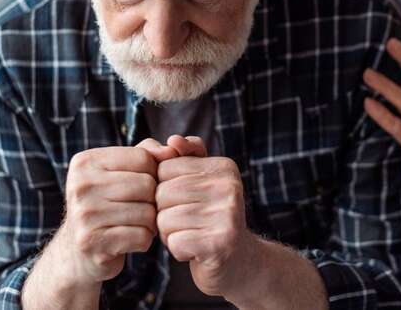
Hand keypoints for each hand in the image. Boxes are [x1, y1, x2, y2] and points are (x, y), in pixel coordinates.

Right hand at [54, 138, 177, 285]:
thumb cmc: (108, 205)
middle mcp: (80, 185)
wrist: (77, 252)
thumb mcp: (121, 172)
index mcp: (85, 162)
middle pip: (147, 185)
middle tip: (141, 209)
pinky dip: (144, 240)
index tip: (140, 186)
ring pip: (148, 213)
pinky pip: (142, 236)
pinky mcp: (93, 242)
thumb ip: (147, 153)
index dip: (153, 174)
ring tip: (136, 224)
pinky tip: (131, 240)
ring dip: (151, 222)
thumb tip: (172, 150)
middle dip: (153, 200)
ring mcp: (84, 215)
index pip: (143, 158)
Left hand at [156, 135, 254, 297]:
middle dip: (164, 213)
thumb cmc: (209, 218)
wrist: (238, 261)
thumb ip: (185, 156)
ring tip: (192, 235)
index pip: (164, 169)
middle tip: (187, 223)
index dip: (164, 190)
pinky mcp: (220, 242)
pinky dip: (178, 250)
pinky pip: (174, 242)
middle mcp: (229, 187)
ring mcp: (227, 214)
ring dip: (170, 234)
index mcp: (223, 167)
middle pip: (162, 194)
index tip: (185, 202)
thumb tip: (173, 140)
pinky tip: (195, 250)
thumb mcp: (201, 182)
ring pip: (164, 220)